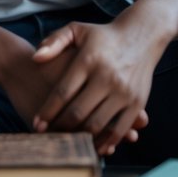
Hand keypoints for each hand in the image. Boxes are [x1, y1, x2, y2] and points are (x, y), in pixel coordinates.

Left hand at [30, 18, 158, 155]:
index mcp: (89, 60)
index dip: (47, 112)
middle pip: (77, 112)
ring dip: (80, 138)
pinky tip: (94, 146)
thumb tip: (35, 58)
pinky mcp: (137, 102)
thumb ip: (54, 42)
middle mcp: (107, 76)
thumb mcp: (77, 30)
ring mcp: (124, 91)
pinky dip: (106, 142)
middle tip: (50, 135)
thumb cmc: (103, 36)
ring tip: (69, 141)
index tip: (37, 124)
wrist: (142, 35)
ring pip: (96, 124)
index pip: (62, 92)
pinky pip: (119, 129)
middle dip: (60, 128)